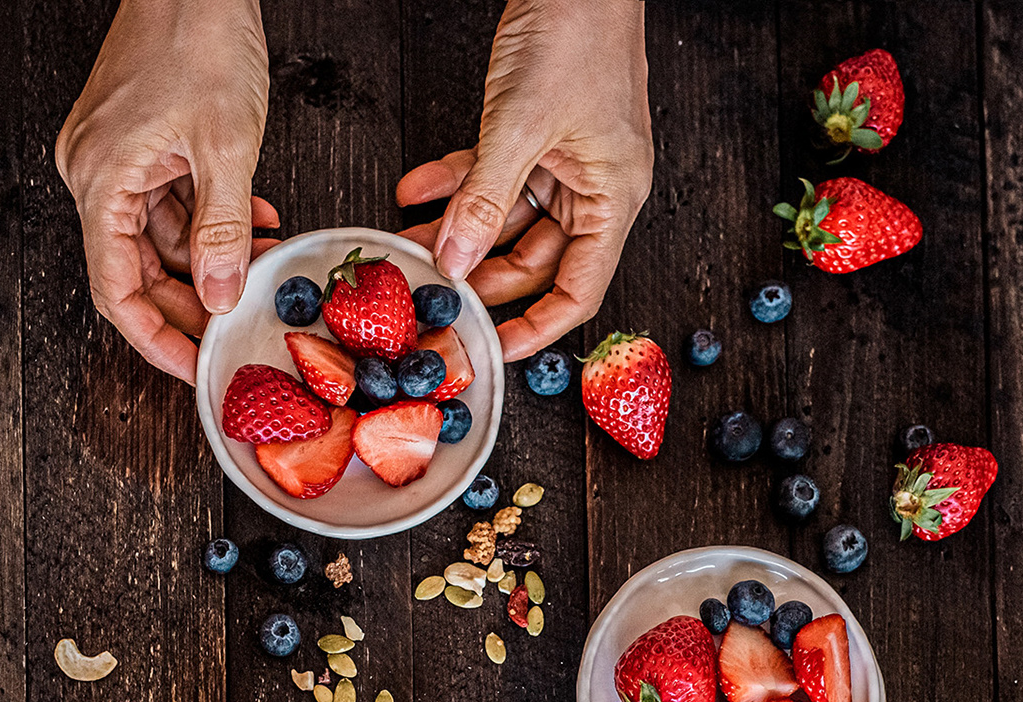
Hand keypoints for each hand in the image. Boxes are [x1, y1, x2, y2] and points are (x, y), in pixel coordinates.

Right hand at [55, 0, 280, 382]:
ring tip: (256, 269)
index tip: (191, 366)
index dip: (154, 337)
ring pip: (158, 238)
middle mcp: (95, 172)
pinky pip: (170, 202)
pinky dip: (208, 221)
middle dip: (189, 302)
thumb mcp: (226, 146)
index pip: (114, 287)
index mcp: (100, 178)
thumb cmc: (199, 37)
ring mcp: (115, 157)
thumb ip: (221, 229)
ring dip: (208, 261)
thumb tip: (221, 294)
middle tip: (235, 326)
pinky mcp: (139, 142)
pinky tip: (251, 223)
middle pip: (134, 269)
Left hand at [396, 0, 652, 361]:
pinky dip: (454, 184)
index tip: (496, 348)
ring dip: (458, 231)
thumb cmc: (577, 32)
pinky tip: (414, 192)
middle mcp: (593, 186)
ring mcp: (564, 160)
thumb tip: (455, 261)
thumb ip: (485, 197)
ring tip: (409, 243)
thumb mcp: (521, 125)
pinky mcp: (537, 134)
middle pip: (537, 260)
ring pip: (507, 219)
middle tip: (433, 295)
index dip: (540, 327)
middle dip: (482, 276)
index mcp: (613, 197)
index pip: (581, 288)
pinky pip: (492, 176)